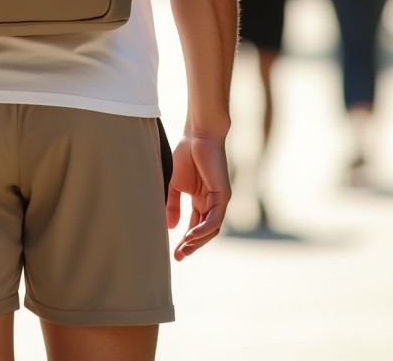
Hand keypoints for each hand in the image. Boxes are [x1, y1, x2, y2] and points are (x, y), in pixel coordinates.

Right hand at [166, 131, 229, 259]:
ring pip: (211, 229)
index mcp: (200, 200)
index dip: (185, 241)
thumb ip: (173, 204)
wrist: (197, 135)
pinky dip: (203, 229)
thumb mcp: (175, 184)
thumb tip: (170, 227)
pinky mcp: (222, 195)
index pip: (195, 226)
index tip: (174, 253)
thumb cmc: (186, 154)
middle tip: (178, 256)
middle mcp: (211, 203)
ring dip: (198, 241)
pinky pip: (214, 218)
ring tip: (183, 248)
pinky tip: (191, 235)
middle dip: (191, 245)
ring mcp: (218, 200)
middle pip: (203, 232)